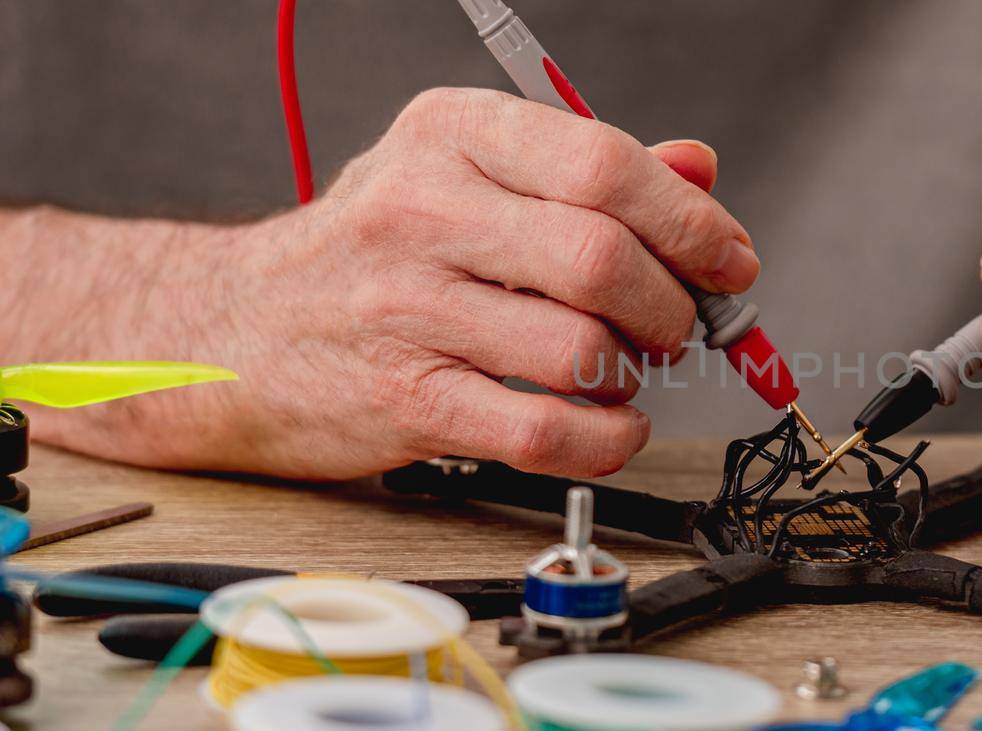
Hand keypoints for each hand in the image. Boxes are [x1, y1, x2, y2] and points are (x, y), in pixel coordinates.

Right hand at [43, 88, 754, 479]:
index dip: (690, 221)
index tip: (727, 258)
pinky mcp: (404, 401)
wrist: (231, 331)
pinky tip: (606, 423)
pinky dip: (606, 438)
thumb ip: (584, 169)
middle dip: (672, 305)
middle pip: (603, 260)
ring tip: (618, 367)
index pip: (604, 163)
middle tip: (675, 323)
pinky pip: (545, 433)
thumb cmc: (372, 250)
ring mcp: (407, 310)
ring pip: (580, 349)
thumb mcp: (465, 172)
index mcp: (453, 135)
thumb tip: (700, 171)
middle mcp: (423, 211)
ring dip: (632, 372)